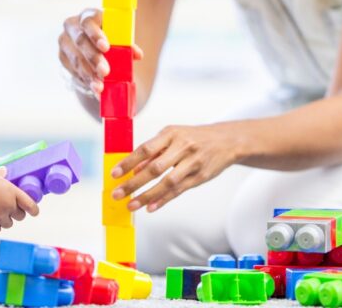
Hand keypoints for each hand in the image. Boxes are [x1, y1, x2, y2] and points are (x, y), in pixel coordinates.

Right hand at [0, 167, 38, 231]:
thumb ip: (0, 175)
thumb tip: (4, 171)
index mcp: (12, 192)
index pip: (30, 205)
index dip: (34, 210)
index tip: (34, 212)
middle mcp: (8, 205)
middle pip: (20, 216)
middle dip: (16, 213)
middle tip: (8, 208)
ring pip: (8, 223)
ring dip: (5, 220)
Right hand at [58, 8, 143, 94]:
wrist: (92, 43)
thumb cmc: (109, 36)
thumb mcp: (118, 36)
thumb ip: (127, 44)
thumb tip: (138, 55)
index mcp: (88, 15)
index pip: (88, 22)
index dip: (96, 35)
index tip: (106, 48)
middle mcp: (72, 26)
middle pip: (81, 42)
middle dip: (94, 59)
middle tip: (105, 72)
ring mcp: (65, 41)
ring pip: (75, 59)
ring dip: (89, 74)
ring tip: (99, 87)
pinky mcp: (62, 56)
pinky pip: (72, 70)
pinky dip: (84, 80)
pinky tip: (93, 87)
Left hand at [110, 123, 240, 211]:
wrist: (226, 141)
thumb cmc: (194, 137)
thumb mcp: (173, 136)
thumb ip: (154, 152)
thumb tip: (133, 169)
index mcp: (172, 133)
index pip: (145, 149)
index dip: (128, 162)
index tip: (115, 174)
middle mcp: (183, 147)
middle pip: (155, 168)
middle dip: (134, 183)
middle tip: (117, 194)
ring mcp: (193, 163)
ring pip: (167, 182)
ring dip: (147, 196)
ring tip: (131, 205)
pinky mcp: (200, 177)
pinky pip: (179, 190)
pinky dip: (163, 200)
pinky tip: (150, 207)